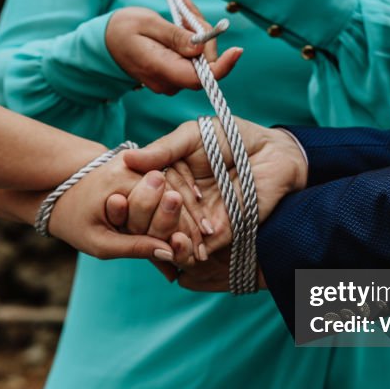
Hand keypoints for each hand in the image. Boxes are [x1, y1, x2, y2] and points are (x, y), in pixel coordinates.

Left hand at [48, 150, 206, 261]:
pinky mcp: (140, 167)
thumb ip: (134, 247)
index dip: (184, 230)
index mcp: (122, 180)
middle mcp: (134, 165)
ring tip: (206, 237)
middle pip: (175, 193)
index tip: (199, 252)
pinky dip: (181, 204)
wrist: (56, 192)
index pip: (165, 204)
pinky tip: (195, 222)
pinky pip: (168, 184)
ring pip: (175, 187)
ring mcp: (138, 164)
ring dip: (191, 212)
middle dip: (193, 220)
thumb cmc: (74, 221)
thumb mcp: (100, 242)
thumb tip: (170, 255)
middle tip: (209, 244)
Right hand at [106, 7, 241, 94]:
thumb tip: (200, 49)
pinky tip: (181, 21)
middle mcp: (170, 81)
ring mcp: (173, 80)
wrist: (104, 42)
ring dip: (199, 34)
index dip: (223, 66)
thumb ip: (175, 36)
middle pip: (206, 64)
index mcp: (162, 70)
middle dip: (205, 35)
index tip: (237, 49)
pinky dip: (193, 39)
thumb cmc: (122, 29)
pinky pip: (194, 58)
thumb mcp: (147, 24)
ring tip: (181, 11)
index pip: (201, 78)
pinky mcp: (175, 74)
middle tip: (187, 8)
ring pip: (202, 59)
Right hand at [114, 118, 308, 289]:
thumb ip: (163, 149)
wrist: (273, 152)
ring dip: (164, 238)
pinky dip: (187, 252)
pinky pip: (197, 249)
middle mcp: (179, 202)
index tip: (116, 201)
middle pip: (152, 220)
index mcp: (168, 178)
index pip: (143, 195)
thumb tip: (127, 158)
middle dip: (145, 220)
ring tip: (161, 234)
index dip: (130, 200)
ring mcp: (197, 220)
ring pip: (171, 238)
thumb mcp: (192, 136)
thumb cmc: (233, 136)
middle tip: (143, 215)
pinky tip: (182, 246)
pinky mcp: (219, 234)